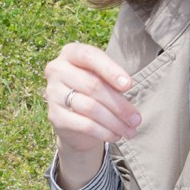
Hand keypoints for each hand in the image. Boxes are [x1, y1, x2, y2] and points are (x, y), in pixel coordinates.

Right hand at [45, 42, 137, 189]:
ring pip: (90, 107)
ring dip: (115, 122)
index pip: (89, 56)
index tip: (129, 85)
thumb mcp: (104, 80)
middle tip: (137, 119)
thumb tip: (127, 93)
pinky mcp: (55, 116)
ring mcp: (53, 93)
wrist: (75, 121)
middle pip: (93, 85)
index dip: (110, 70)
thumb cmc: (94, 92)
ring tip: (131, 130)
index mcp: (70, 53)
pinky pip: (84, 125)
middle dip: (119, 104)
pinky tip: (116, 136)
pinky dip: (104, 132)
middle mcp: (57, 70)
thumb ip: (113, 82)